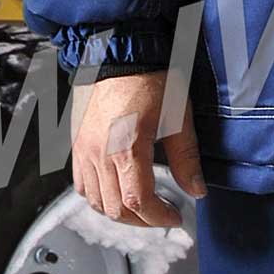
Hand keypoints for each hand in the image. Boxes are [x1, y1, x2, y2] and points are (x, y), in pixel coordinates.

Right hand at [71, 69, 206, 226]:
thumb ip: (186, 159)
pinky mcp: (78, 145)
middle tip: (161, 214)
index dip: (158, 217)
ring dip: (119, 211)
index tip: (173, 217)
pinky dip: (99, 196)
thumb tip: (196, 190)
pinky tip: (117, 190)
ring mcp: (84, 150)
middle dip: (142, 219)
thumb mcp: (178, 119)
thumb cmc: (149, 79)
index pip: (138, 201)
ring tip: (142, 207)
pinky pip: (81, 184)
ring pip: (95, 201)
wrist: (121, 54)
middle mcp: (99, 153)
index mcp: (126, 147)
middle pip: (115, 208)